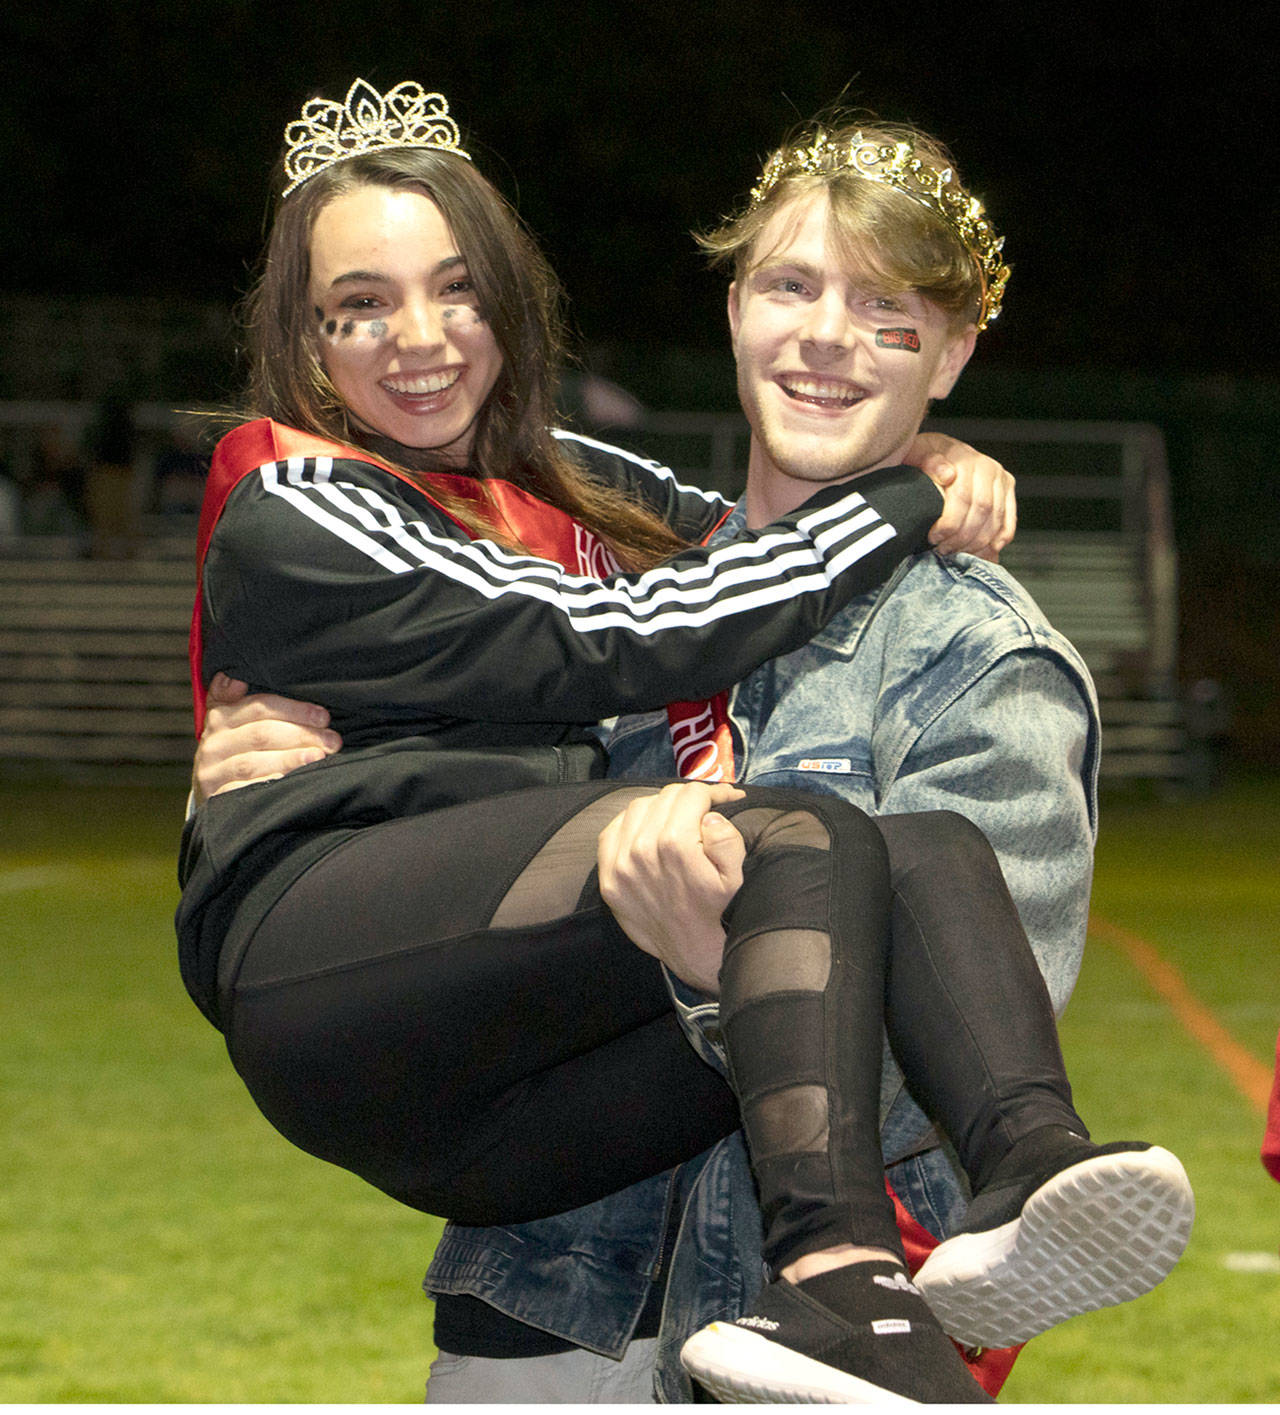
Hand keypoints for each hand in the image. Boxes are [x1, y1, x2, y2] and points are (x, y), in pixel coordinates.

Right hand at [192, 672, 341, 803]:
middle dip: (301, 735)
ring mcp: (212, 773)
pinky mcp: (216, 799)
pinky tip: (292, 782)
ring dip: (290, 759)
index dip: (294, 710)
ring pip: (252, 763)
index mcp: (220, 717)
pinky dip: (270, 784)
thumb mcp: (236, 719)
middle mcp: (213, 743)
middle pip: (260, 734)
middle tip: (332, 741)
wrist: (214, 791)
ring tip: (318, 758)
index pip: (258, 707)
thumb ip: (237, 696)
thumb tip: (236, 679)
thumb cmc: (238, 749)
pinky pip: (244, 791)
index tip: (324, 717)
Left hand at [597, 782, 745, 995]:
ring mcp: (620, 863)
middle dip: (689, 798)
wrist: (691, 948)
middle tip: (704, 808)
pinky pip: (612, 831)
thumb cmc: (716, 908)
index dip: (713, 791)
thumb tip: (711, 815)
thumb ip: (726, 840)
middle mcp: (642, 848)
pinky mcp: (608, 877)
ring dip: (660, 807)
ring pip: (638, 808)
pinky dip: (629, 824)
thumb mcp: (735, 877)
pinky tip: (646, 831)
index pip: (692, 794)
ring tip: (677, 818)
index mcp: (676, 844)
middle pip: (665, 797)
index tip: (725, 797)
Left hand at [905, 432, 1016, 561]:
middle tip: (943, 550)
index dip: (949, 523)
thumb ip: (928, 461)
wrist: (937, 452)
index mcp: (967, 458)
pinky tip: (982, 552)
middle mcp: (989, 468)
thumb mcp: (918, 454)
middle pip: (982, 511)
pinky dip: (997, 541)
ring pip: (996, 520)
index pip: (963, 498)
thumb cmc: (924, 457)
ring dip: (976, 543)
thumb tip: (947, 474)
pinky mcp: (1008, 493)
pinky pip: (1008, 522)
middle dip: (961, 537)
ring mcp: (1002, 481)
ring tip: (956, 552)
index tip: (933, 538)